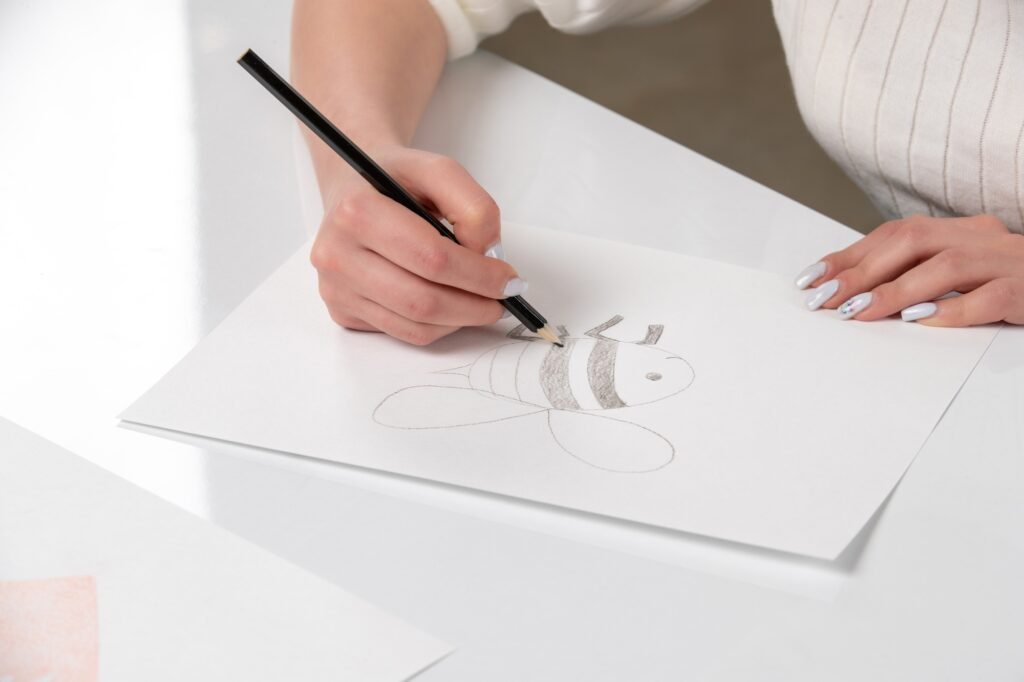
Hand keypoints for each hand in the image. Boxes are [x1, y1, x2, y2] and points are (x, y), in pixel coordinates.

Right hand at [310, 145, 523, 344]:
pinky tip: (450, 306)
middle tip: (501, 300)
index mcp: (357, 212)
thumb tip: (489, 257)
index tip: (508, 279)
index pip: (432, 259)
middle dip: (474, 306)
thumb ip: (474, 207)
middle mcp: (337, 253)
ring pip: (414, 326)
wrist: (353, 186)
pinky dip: (437, 326)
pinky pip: (402, 333)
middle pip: (422, 300)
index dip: (479, 275)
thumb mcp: (439, 171)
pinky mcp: (341, 310)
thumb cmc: (396, 180)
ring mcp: (336, 288)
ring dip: (459, 321)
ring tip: (480, 303)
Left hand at [795, 214, 1023, 325]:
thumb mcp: (957, 275)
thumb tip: (851, 292)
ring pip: (946, 266)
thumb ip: (914, 275)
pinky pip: (990, 296)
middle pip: (913, 241)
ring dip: (897, 290)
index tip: (811, 279)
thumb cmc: (1008, 284)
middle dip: (863, 271)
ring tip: (861, 313)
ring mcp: (1007, 260)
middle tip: (827, 300)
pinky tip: (921, 321)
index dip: (850, 254)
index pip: (893, 234)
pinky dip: (952, 309)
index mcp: (959, 229)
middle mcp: (980, 236)